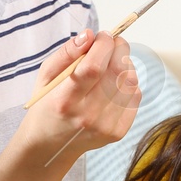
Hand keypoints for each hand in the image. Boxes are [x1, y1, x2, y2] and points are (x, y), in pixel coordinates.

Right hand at [16, 30, 140, 170]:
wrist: (51, 145)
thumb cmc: (47, 104)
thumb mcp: (46, 76)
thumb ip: (66, 53)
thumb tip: (89, 35)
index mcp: (65, 100)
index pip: (93, 67)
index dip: (104, 45)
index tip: (103, 35)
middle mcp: (87, 115)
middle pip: (117, 72)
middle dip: (119, 48)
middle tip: (112, 43)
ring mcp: (105, 126)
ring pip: (130, 82)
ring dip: (125, 63)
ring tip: (111, 63)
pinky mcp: (118, 132)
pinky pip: (135, 96)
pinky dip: (128, 82)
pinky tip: (114, 82)